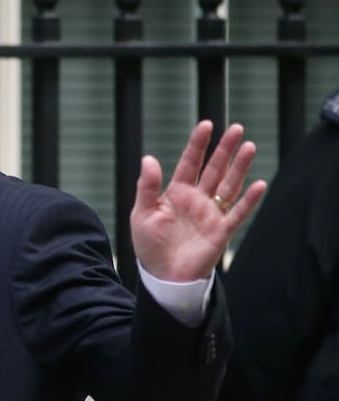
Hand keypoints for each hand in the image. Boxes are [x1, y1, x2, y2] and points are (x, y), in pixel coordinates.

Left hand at [131, 120, 266, 281]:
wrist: (163, 276)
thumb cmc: (150, 245)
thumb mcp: (142, 214)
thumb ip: (147, 187)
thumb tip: (148, 158)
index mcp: (176, 192)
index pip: (189, 163)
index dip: (198, 144)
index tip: (206, 125)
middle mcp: (196, 199)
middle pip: (214, 168)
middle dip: (225, 149)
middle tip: (236, 128)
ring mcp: (210, 213)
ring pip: (228, 185)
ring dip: (239, 167)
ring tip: (249, 146)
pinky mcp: (221, 231)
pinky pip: (237, 213)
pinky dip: (248, 200)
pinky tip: (258, 184)